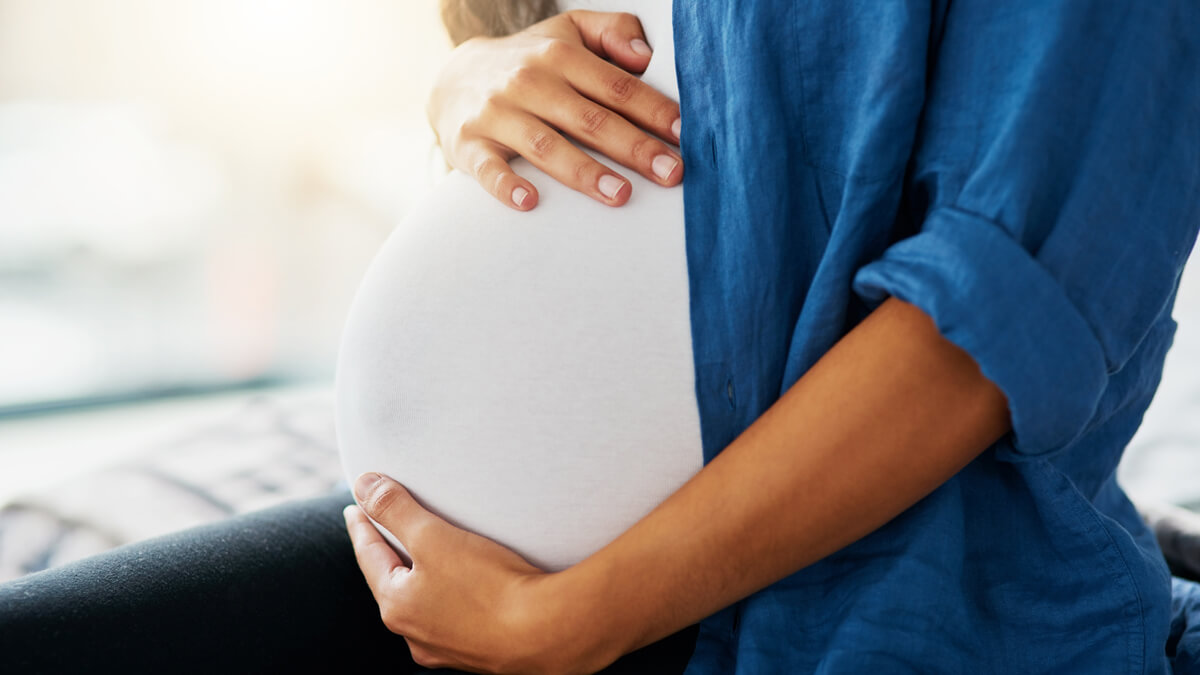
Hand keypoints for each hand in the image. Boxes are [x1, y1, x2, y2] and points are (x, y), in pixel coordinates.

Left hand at [345, 472, 607, 673]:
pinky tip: (468, 590)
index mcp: (396, 606)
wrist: (547, 634)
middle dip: (390, 554)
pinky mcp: (481, 652)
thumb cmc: (488, 586)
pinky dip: (453, 597)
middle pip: (394, 582)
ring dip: (423, 578)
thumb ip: (394, 509)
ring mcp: (448, 648)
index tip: (355, 507)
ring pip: (426, 603)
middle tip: (386, 529)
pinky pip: (457, 617)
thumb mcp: (433, 537)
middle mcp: (415, 634)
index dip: (362, 526)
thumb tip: (362, 485)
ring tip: (429, 557)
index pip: (369, 555)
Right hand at [428, 10, 682, 209]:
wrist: (453, 79)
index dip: (653, 109)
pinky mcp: (469, 145)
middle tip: (671, 173)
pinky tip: (530, 202)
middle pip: (590, 118)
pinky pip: (488, 169)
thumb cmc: (530, 62)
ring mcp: (497, 114)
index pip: (616, 85)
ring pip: (546, 146)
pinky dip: (507, 185)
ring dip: (585, 172)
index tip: (684, 134)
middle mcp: (529, 82)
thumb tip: (646, 55)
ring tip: (621, 195)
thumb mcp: (568, 32)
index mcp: (560, 55)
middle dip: (634, 147)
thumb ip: (611, 32)